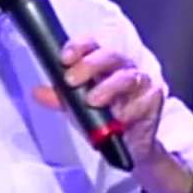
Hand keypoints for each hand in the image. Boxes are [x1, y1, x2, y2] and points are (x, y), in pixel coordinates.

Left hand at [33, 36, 165, 164]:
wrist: (131, 146)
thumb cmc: (106, 120)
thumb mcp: (78, 109)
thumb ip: (61, 98)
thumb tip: (38, 93)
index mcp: (104, 64)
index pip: (92, 45)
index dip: (79, 47)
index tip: (65, 58)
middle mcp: (124, 68)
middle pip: (111, 56)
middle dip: (90, 65)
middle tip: (72, 80)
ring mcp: (142, 83)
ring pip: (128, 77)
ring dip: (109, 87)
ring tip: (93, 100)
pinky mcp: (154, 100)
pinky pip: (142, 101)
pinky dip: (128, 110)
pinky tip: (119, 118)